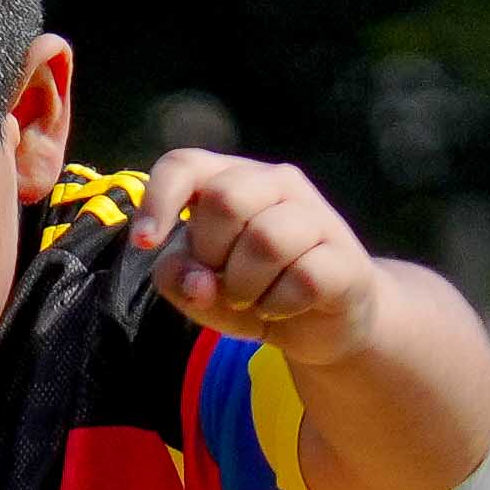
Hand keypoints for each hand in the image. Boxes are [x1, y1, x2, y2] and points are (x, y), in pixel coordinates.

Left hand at [128, 151, 381, 364]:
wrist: (320, 324)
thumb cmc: (251, 291)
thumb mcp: (198, 289)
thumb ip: (177, 278)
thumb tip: (199, 282)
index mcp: (233, 179)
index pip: (185, 164)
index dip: (158, 200)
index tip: (146, 243)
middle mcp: (277, 184)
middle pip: (225, 198)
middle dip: (211, 252)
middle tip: (223, 280)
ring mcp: (316, 216)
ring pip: (266, 238)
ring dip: (244, 286)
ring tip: (252, 298)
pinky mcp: (343, 257)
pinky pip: (302, 277)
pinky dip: (278, 306)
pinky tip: (282, 307)